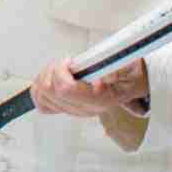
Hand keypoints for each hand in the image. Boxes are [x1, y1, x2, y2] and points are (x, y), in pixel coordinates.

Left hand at [31, 58, 148, 117]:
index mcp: (99, 100)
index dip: (61, 71)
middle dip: (52, 70)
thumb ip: (117, 70)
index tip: (70, 61)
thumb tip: (104, 77)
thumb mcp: (128, 67)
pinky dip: (40, 88)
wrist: (130, 82)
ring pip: (42, 95)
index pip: (65, 90)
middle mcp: (85, 108)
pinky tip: (51, 78)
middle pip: (49, 91)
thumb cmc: (127, 73)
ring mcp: (74, 110)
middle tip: (65, 63)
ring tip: (59, 68)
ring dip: (45, 77)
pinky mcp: (65, 108)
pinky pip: (41, 103)